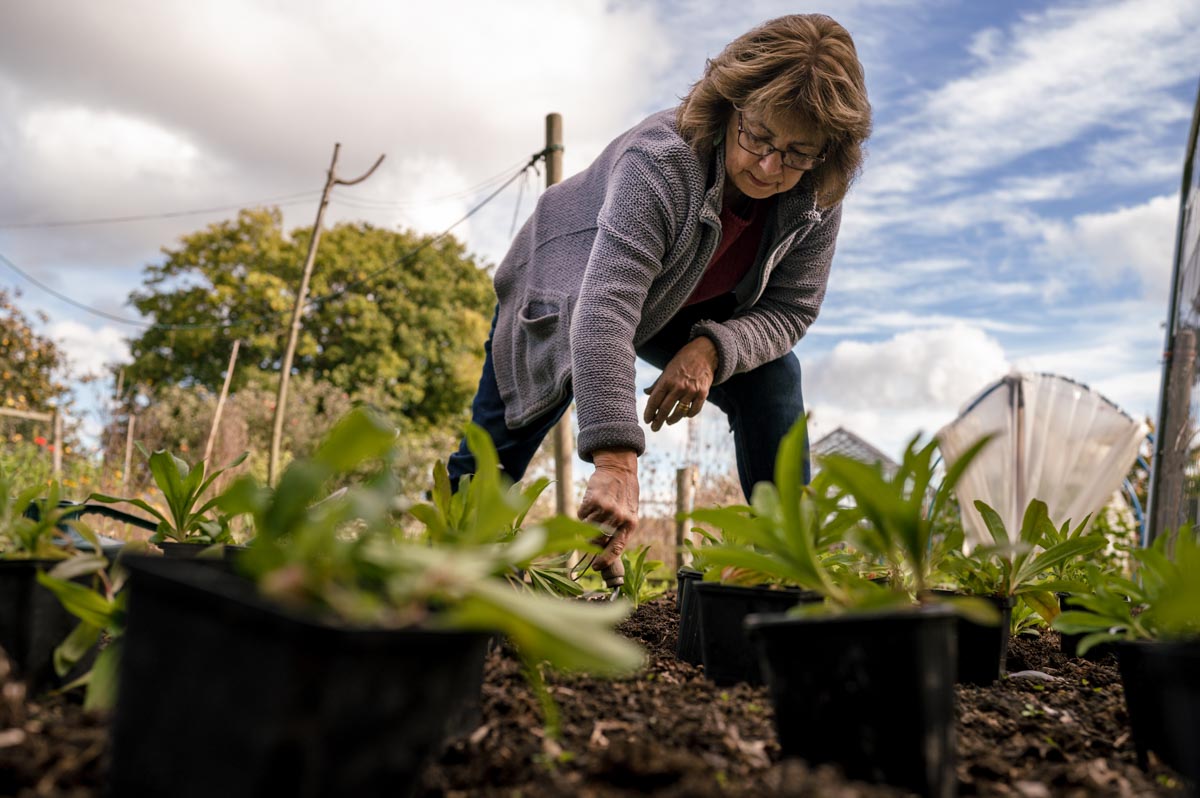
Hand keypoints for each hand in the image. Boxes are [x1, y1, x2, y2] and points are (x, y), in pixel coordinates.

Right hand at [578, 449, 638, 583]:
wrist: (620, 470)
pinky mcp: (594, 500)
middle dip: (590, 543)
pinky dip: (583, 513)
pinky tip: (590, 505)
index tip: (595, 567)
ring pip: (588, 529)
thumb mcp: (629, 513)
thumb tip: (602, 552)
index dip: (604, 560)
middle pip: (598, 541)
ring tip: (592, 515)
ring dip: (585, 526)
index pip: (616, 548)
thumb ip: (620, 530)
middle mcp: (619, 517)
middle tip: (587, 540)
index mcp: (631, 524)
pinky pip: (582, 515)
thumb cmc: (624, 495)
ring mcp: (606, 508)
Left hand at [643, 336, 717, 431]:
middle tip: (654, 428)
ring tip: (668, 422)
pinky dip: (688, 415)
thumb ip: (657, 383)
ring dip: (672, 419)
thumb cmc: (682, 362)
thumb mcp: (667, 370)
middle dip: (658, 421)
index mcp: (667, 380)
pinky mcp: (703, 393)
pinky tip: (684, 415)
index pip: (654, 400)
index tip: (646, 420)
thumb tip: (646, 392)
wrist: (704, 353)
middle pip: (665, 409)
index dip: (649, 412)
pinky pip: (694, 410)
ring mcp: (691, 390)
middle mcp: (678, 386)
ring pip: (679, 412)